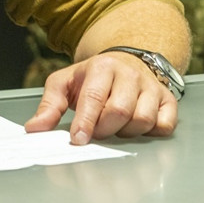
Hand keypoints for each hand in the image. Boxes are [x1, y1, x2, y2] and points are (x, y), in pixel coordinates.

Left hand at [24, 51, 178, 144]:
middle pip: (119, 111)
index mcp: (102, 67)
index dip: (86, 122)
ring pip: (142, 120)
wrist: (124, 62)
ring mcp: (151, 87)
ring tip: (115, 127)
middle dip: (104, 129)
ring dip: (126, 133)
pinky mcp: (168, 100)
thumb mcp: (64, 83)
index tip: (78, 139)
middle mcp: (130, 75)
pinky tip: (136, 128)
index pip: (94, 97)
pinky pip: (165, 125)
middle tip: (96, 132)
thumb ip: (50, 105)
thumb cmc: (92, 78)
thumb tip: (35, 128)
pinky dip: (151, 133)